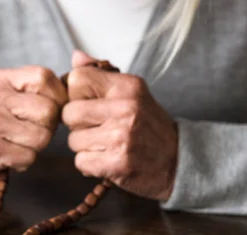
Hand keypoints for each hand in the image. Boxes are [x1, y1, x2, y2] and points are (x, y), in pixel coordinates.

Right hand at [0, 65, 67, 195]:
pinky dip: (24, 161)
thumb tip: (80, 72)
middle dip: (48, 127)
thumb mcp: (15, 98)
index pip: (44, 77)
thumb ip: (44, 86)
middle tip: (30, 132)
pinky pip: (28, 157)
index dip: (57, 97)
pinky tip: (10, 157)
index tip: (49, 110)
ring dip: (36, 147)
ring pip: (41, 136)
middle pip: (48, 111)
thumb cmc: (0, 128)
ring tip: (18, 144)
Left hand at [62, 51, 177, 201]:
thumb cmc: (148, 125)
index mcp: (127, 86)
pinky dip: (90, 166)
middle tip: (97, 130)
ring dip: (84, 147)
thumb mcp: (131, 93)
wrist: (176, 159)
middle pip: (70, 113)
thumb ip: (100, 76)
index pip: (76, 79)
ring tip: (106, 146)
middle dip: (77, 125)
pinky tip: (107, 161)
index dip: (76, 96)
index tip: (90, 105)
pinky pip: (81, 162)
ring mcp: (122, 136)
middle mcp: (126, 108)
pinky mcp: (118, 162)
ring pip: (74, 140)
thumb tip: (76, 56)